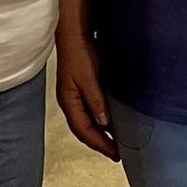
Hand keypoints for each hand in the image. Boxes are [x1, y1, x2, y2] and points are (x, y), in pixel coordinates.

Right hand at [55, 25, 119, 159]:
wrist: (73, 33)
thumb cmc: (78, 52)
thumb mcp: (89, 78)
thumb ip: (96, 101)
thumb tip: (104, 123)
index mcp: (69, 102)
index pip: (84, 131)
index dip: (99, 144)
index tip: (115, 154)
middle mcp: (70, 102)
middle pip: (84, 131)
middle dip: (99, 144)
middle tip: (117, 154)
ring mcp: (74, 96)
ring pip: (86, 123)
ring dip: (100, 134)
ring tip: (115, 143)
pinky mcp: (81, 89)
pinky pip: (89, 112)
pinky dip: (100, 122)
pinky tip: (110, 122)